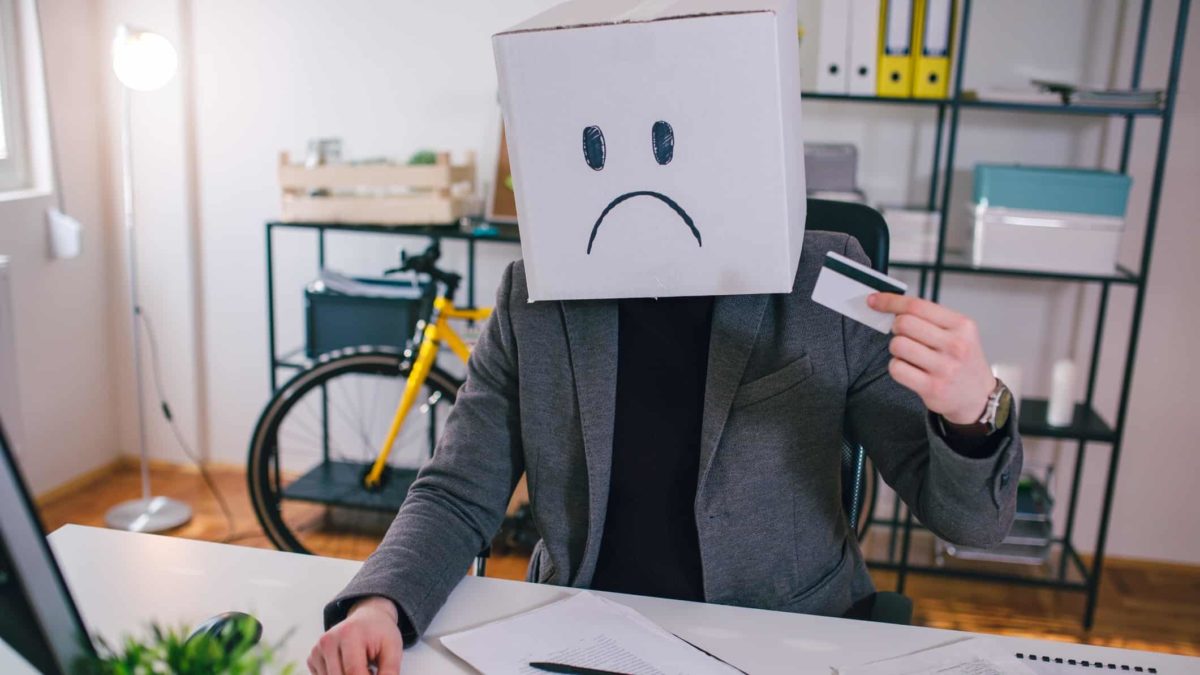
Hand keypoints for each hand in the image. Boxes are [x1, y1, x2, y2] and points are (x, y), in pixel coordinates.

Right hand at [309, 596, 402, 674]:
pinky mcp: (312, 658)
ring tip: (362, 668)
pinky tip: (349, 668)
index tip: (374, 674)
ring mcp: (317, 649)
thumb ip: (389, 672)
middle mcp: (328, 640)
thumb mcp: (393, 649)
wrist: (368, 617)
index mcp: (349, 634)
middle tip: (371, 670)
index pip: (353, 672)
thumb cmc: (381, 633)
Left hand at [867, 293, 995, 424]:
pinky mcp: (932, 387)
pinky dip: (897, 367)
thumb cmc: (963, 361)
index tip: (874, 300)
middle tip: (903, 335)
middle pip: (904, 323)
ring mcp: (944, 367)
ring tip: (910, 355)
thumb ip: (929, 318)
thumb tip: (891, 306)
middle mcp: (955, 345)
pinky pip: (896, 368)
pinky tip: (910, 369)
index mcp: (962, 325)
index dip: (890, 301)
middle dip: (896, 327)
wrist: (978, 397)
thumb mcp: (958, 333)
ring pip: (897, 345)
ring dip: (896, 349)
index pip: (916, 305)